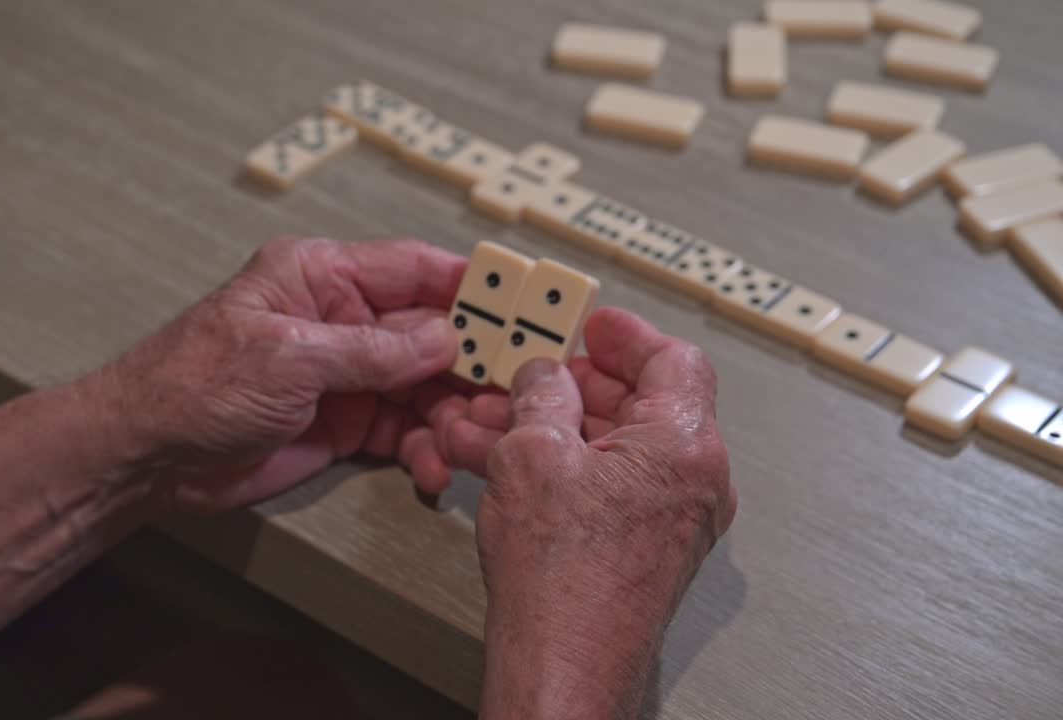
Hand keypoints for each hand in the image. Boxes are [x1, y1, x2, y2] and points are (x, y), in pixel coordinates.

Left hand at [88, 237, 478, 513]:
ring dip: (452, 414)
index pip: (412, 268)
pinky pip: (402, 430)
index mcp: (322, 276)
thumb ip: (370, 349)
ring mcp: (347, 374)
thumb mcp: (289, 357)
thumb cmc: (196, 383)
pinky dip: (424, 449)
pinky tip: (434, 470)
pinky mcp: (344, 422)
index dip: (469, 284)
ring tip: (470, 442)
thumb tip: (445, 338)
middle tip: (513, 390)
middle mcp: (343, 319)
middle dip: (472, 361)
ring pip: (424, 387)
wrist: (148, 455)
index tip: (520, 301)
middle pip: (431, 331)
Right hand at [464, 308, 736, 718]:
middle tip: (532, 373)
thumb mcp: (532, 454)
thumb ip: (542, 395)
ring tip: (488, 424)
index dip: (627, 336)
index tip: (595, 325)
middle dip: (570, 386)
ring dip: (550, 429)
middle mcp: (692, 482)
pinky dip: (559, 470)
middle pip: (638, 403)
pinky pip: (604, 487)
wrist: (562, 667)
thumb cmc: (562, 582)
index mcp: (684, 445)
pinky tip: (503, 465)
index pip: (673, 361)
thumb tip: (546, 376)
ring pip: (610, 448)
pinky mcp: (644, 549)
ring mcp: (672, 520)